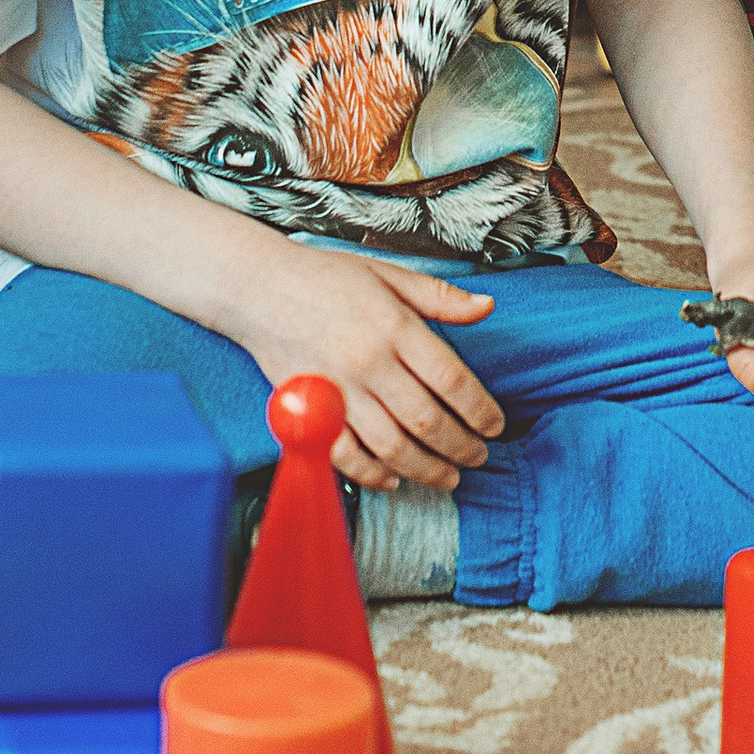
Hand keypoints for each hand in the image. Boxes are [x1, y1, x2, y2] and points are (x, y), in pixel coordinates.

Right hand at [236, 236, 502, 492]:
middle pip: (427, 420)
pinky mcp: (309, 411)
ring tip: (449, 477)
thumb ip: (441, 297)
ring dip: (427, 469)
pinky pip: (343, 455)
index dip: (481, 410)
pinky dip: (371, 475)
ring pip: (391, 446)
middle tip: (479, 456)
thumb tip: (488, 306)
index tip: (495, 426)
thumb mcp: (389, 275)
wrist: (258, 287)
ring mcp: (337, 391)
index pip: (452, 380)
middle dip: (462, 446)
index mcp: (394, 326)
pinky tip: (394, 479)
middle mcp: (368, 362)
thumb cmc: (327, 278)